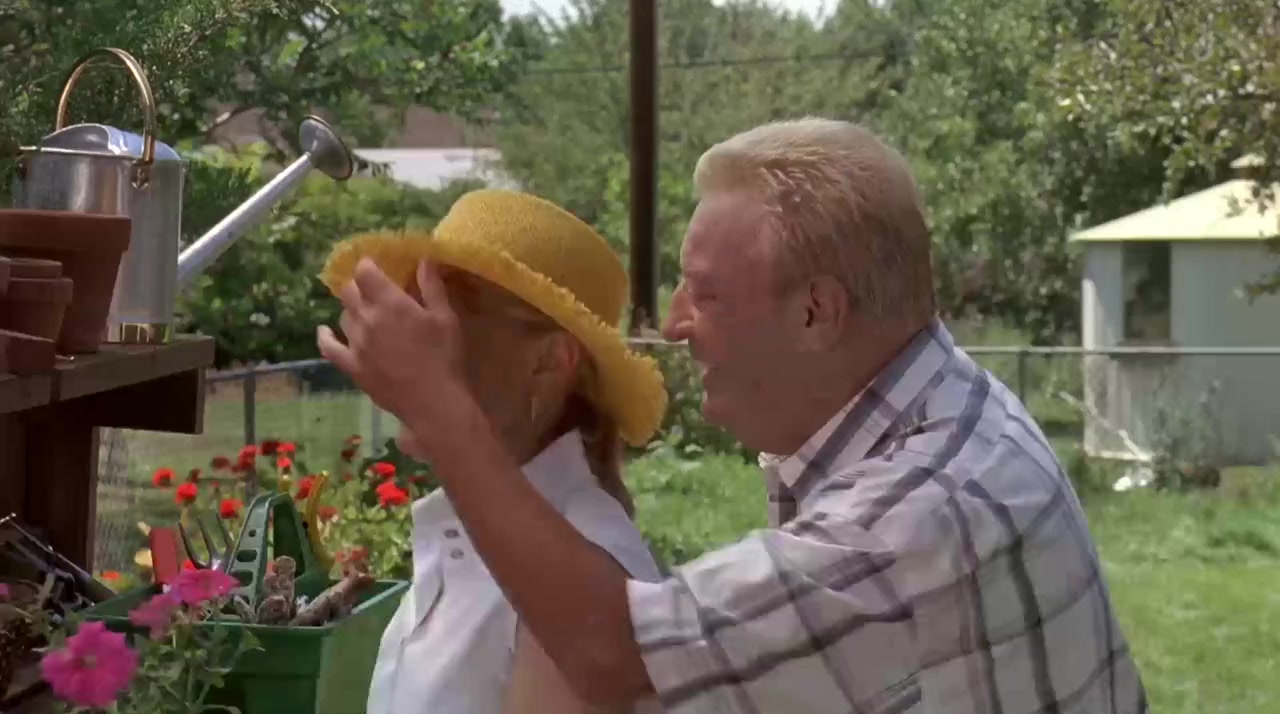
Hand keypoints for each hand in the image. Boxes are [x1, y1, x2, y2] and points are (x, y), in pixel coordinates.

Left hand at [317, 258, 469, 439]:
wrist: (433, 401)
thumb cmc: (444, 356)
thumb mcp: (446, 317)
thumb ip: (432, 286)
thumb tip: (423, 259)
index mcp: (389, 302)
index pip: (365, 271)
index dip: (369, 266)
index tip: (378, 269)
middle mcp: (366, 318)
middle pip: (349, 291)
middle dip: (360, 286)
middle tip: (374, 291)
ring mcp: (355, 343)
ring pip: (343, 316)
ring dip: (353, 310)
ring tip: (367, 314)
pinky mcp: (352, 366)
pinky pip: (329, 347)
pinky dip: (325, 336)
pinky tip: (325, 331)